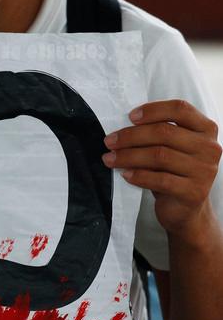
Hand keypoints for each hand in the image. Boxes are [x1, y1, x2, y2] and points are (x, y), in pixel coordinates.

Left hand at [102, 100, 221, 244]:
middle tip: (109, 141)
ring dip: (128, 156)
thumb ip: (157, 134)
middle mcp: (209, 148)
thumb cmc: (172, 172)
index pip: (180, 109)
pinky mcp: (193, 192)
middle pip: (165, 132)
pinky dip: (138, 175)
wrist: (185, 210)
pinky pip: (160, 179)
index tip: (130, 117)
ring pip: (159, 156)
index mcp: (206, 129)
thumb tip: (122, 129)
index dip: (153, 110)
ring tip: (109, 158)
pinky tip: (124, 174)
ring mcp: (204, 171)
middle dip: (131, 136)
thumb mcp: (170, 148)